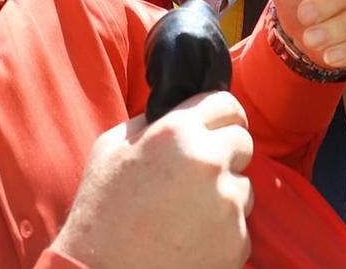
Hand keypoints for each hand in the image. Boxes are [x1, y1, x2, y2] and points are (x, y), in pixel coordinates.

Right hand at [52, 91, 253, 268]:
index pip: (225, 104)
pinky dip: (222, 231)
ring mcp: (226, 204)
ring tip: (186, 214)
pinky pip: (240, 226)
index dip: (222, 115)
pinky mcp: (236, 242)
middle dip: (226, 153)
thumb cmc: (100, 211)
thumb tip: (177, 114)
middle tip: (199, 174)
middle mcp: (208, 161)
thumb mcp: (112, 148)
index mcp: (177, 132)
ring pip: (244, 187)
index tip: (220, 126)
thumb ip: (151, 124)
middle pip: (243, 141)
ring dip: (224, 195)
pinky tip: (190, 238)